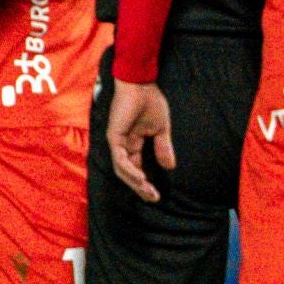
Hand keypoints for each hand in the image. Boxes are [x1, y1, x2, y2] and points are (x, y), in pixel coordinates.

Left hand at [107, 80, 174, 202]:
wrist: (141, 85)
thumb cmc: (150, 102)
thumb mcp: (161, 129)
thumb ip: (163, 148)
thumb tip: (170, 167)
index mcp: (133, 143)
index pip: (136, 168)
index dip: (145, 182)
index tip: (157, 194)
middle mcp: (122, 145)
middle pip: (128, 173)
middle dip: (140, 187)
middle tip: (153, 198)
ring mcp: (116, 142)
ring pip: (122, 170)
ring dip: (134, 182)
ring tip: (148, 191)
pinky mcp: (114, 137)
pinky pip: (119, 159)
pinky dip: (129, 170)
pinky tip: (141, 178)